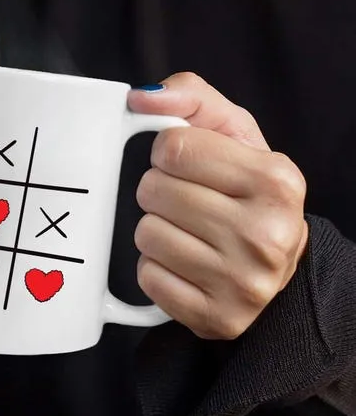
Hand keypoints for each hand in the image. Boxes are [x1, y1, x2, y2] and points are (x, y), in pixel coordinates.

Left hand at [128, 72, 308, 340]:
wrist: (274, 262)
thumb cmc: (244, 188)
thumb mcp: (231, 131)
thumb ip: (188, 96)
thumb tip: (140, 98)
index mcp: (276, 179)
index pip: (171, 147)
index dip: (167, 151)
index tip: (186, 164)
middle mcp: (268, 234)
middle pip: (153, 190)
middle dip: (160, 189)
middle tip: (188, 200)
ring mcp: (245, 283)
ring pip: (146, 233)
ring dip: (156, 227)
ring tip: (189, 231)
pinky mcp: (218, 319)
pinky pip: (148, 277)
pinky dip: (157, 268)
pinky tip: (186, 263)